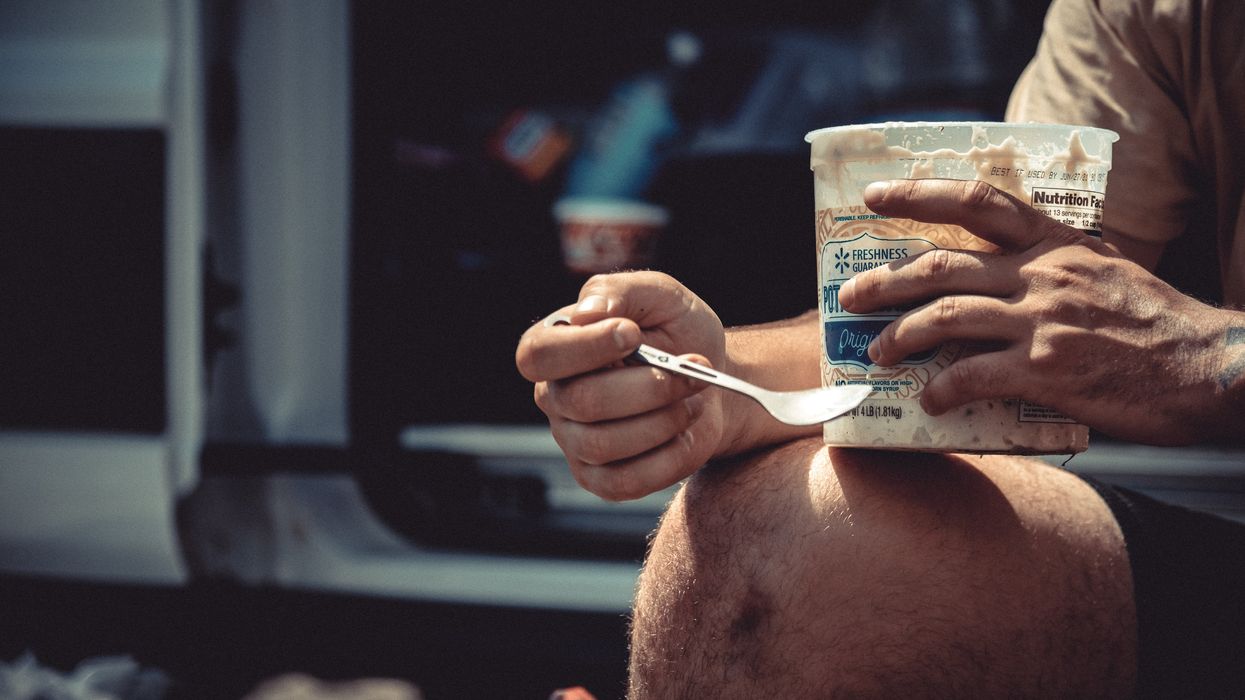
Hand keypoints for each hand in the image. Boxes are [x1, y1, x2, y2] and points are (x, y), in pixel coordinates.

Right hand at [515, 271, 728, 499]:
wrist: (712, 381)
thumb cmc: (677, 333)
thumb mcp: (659, 296)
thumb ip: (620, 292)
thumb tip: (587, 314)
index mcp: (554, 346)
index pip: (539, 355)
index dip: (584, 348)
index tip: (633, 334)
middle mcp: (554, 397)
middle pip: (582, 402)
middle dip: (650, 385)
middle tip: (693, 368)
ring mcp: (574, 443)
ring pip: (605, 443)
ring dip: (664, 418)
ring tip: (692, 397)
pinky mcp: (601, 479)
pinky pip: (627, 481)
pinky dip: (670, 456)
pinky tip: (686, 430)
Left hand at [838, 179, 1234, 444]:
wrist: (1207, 368)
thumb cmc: (1153, 321)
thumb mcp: (1102, 268)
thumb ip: (1047, 262)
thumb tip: (992, 271)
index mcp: (1055, 242)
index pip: (976, 201)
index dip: (919, 194)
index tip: (874, 196)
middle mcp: (1041, 274)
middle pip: (940, 266)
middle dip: (885, 281)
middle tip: (850, 294)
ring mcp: (1042, 321)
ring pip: (943, 318)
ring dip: (898, 335)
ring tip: (876, 351)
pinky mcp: (1045, 371)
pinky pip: (971, 375)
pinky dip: (941, 388)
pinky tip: (929, 399)